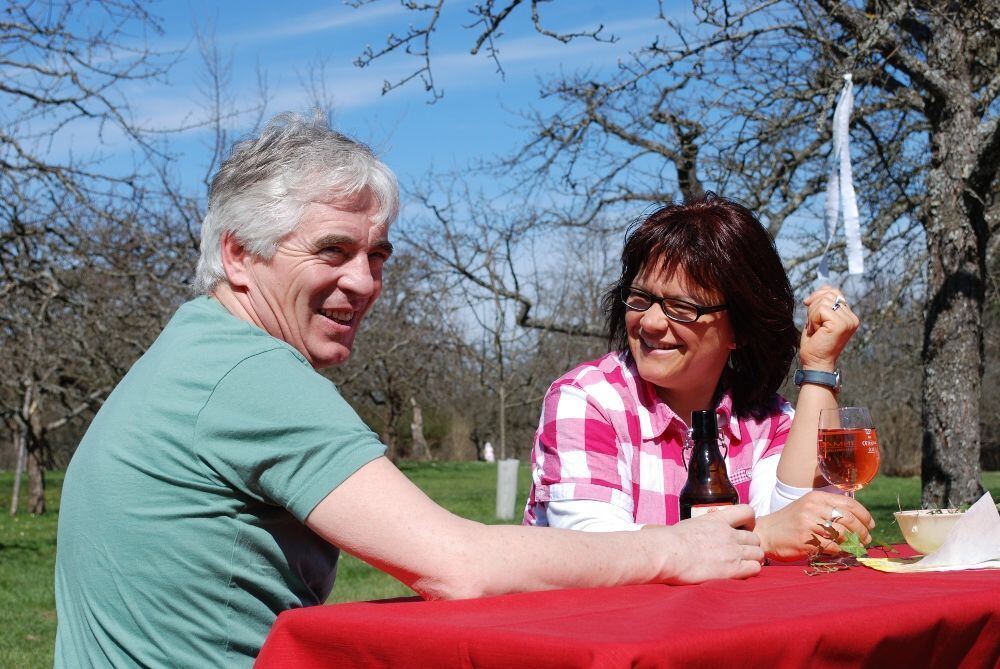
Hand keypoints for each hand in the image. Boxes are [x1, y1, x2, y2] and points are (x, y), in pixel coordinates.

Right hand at [647, 505, 763, 582]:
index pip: (747, 511)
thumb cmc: (670, 541)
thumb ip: (700, 528)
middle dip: (750, 546)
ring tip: (741, 566)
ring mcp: (733, 551)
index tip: (742, 530)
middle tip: (740, 554)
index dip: (749, 522)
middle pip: (756, 538)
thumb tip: (688, 533)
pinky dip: (751, 571)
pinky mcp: (733, 569)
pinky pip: (755, 569)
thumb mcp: (688, 525)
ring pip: (759, 554)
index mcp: (718, 519)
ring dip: (753, 560)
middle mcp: (729, 534)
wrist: (668, 553)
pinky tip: (739, 574)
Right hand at [754, 491, 874, 560]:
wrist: (766, 533)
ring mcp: (809, 524)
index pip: (849, 503)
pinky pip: (833, 547)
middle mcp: (814, 508)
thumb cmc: (790, 522)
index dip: (864, 515)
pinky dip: (843, 551)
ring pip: (843, 534)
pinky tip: (845, 552)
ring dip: (856, 542)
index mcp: (816, 498)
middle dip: (863, 531)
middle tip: (867, 539)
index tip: (871, 524)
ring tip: (858, 547)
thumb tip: (857, 520)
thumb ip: (828, 509)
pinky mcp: (806, 541)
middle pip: (849, 519)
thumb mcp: (807, 507)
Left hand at [800, 286, 859, 370]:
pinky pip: (821, 310)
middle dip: (814, 307)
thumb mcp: (819, 317)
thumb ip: (824, 302)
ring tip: (816, 329)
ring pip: (824, 302)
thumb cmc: (815, 342)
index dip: (818, 296)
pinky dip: (813, 320)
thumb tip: (825, 287)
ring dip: (813, 315)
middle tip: (814, 325)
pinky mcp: (841, 325)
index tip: (808, 306)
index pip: (834, 292)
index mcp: (849, 316)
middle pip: (828, 294)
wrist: (815, 362)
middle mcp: (852, 318)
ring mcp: (848, 321)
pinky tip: (817, 331)